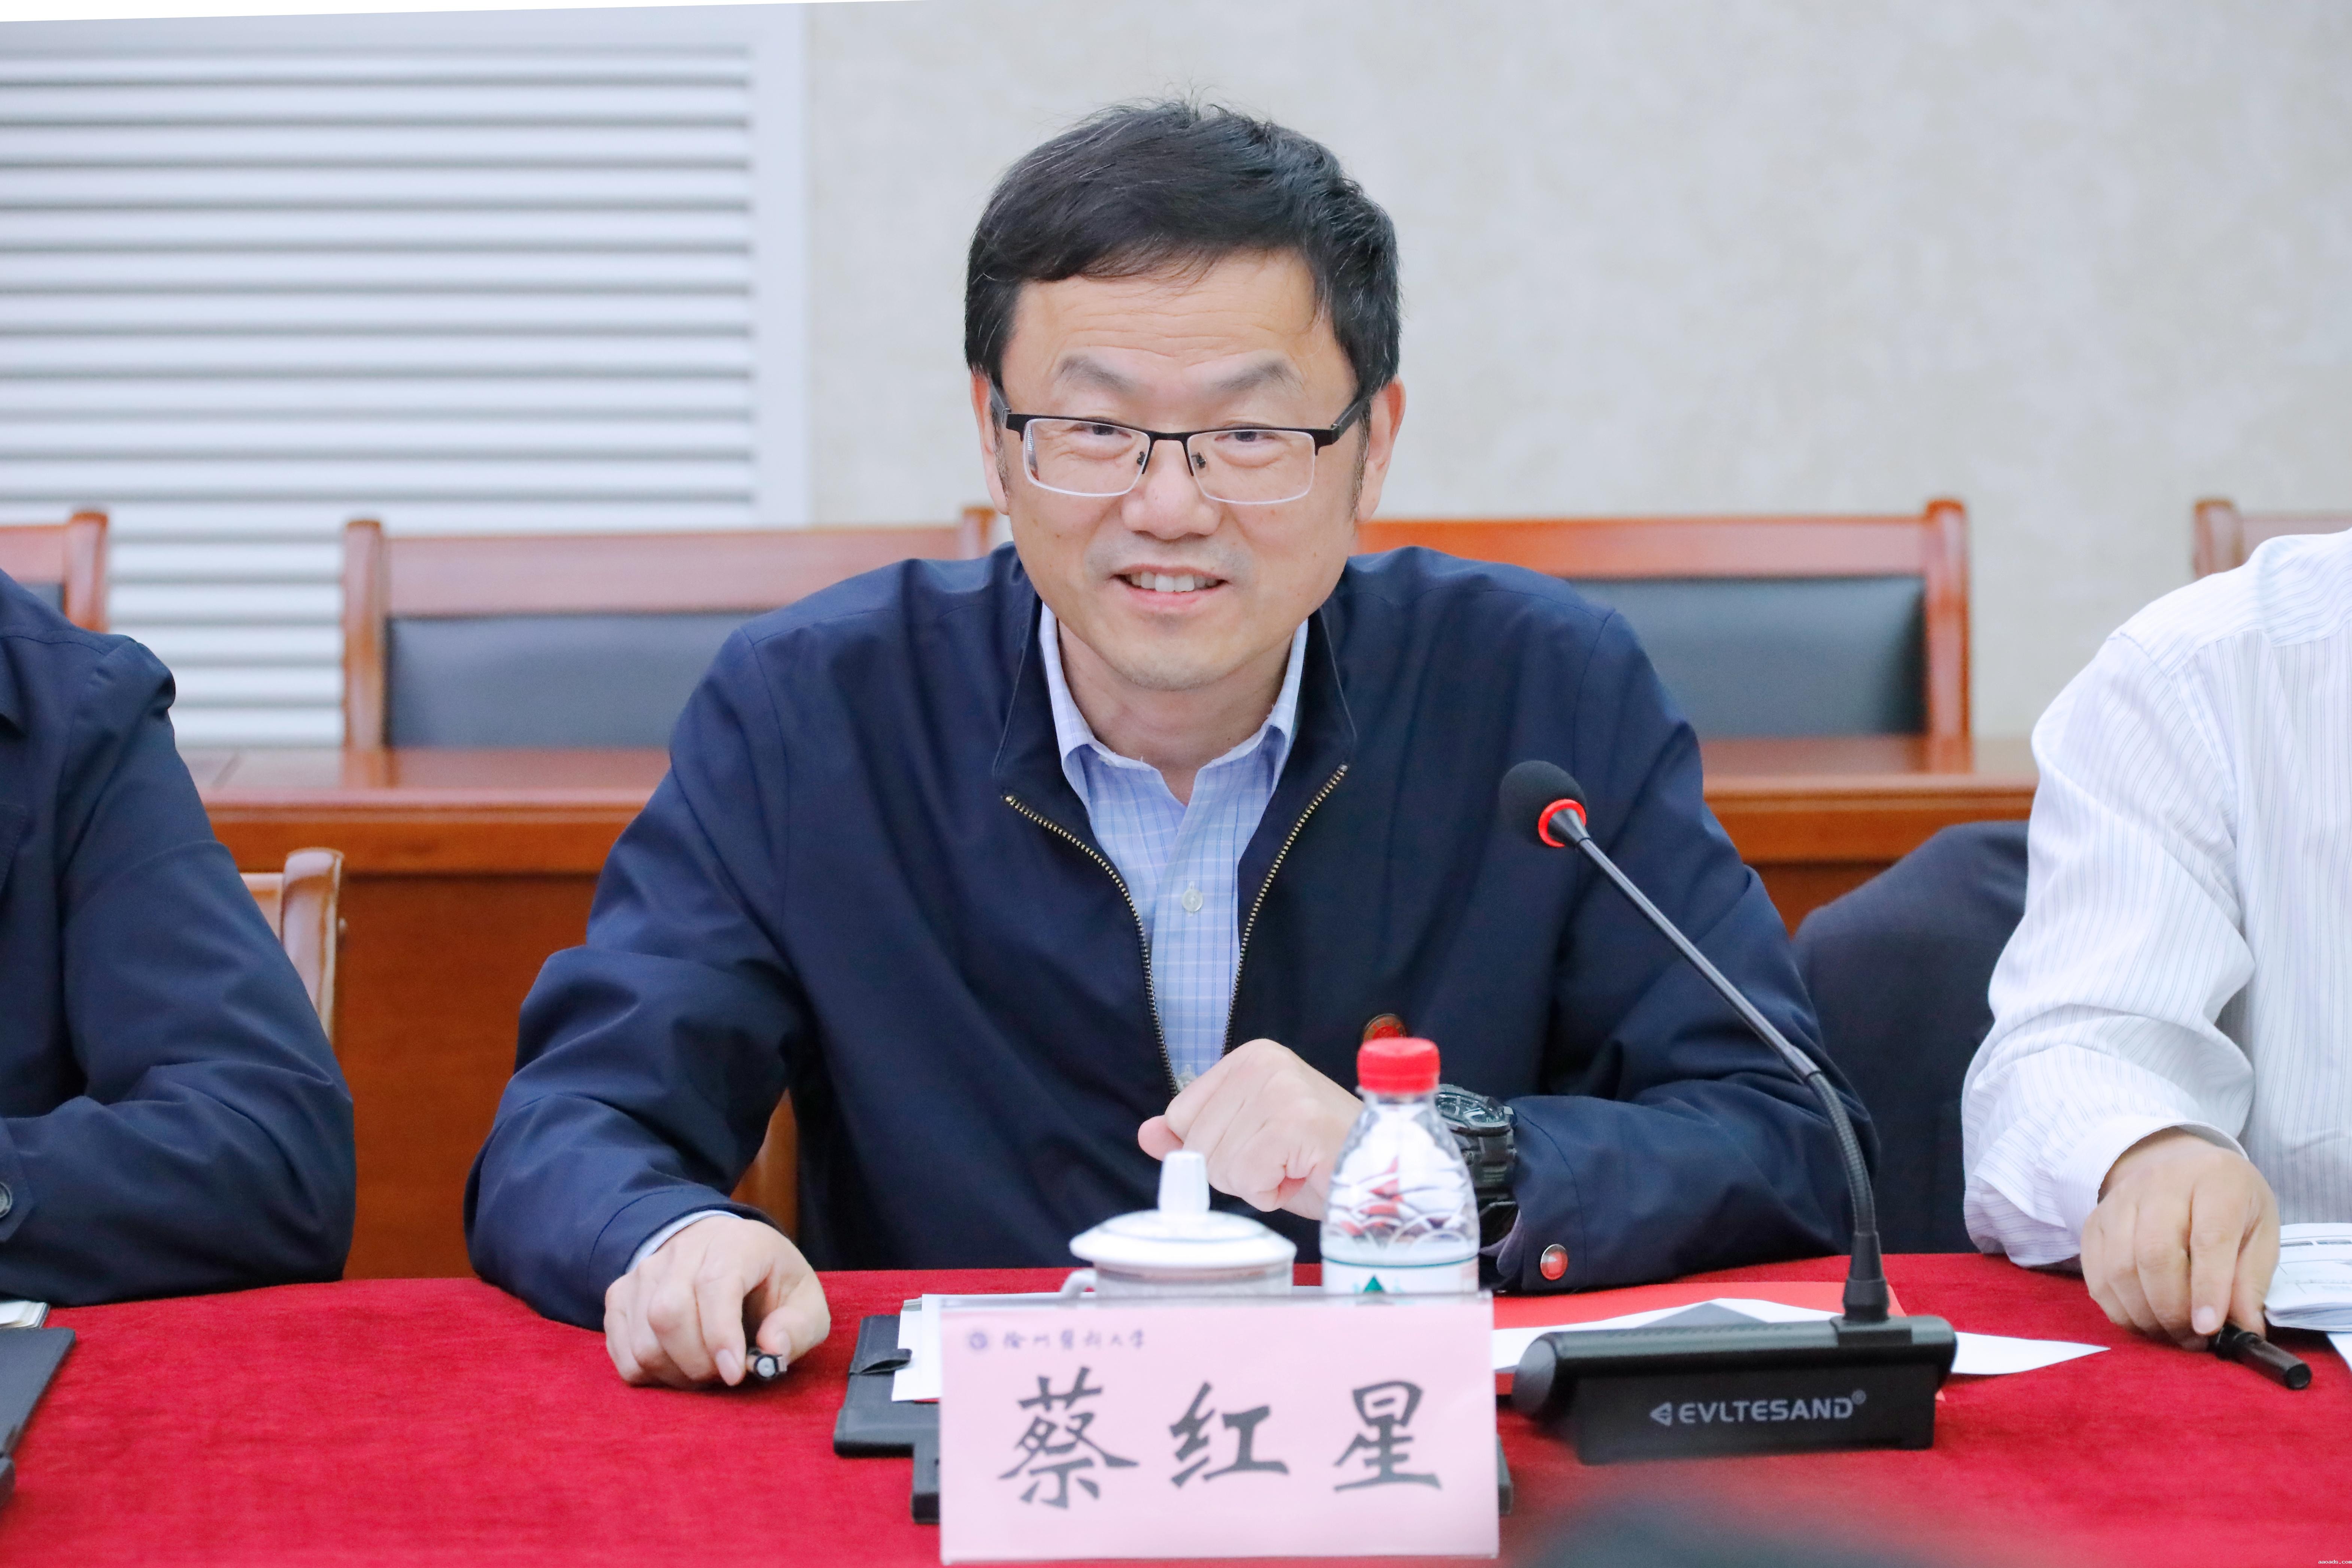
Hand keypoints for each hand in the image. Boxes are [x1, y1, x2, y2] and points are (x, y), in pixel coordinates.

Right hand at [603, 1214, 830, 1387]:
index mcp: (735, 1244)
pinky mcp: (620, 1294)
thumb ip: (798, 1326)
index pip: (714, 1284)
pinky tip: (677, 1365)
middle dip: (697, 1362)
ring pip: (643, 1338)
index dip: (721, 1335)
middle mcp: (682, 1249)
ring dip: (674, 1372)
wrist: (725, 1253)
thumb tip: (772, 1351)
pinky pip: (621, 1350)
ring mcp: (645, 1271)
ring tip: (704, 1370)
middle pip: (668, 1313)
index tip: (735, 1374)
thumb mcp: (804, 1300)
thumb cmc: (768, 1283)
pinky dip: (649, 1372)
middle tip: (722, 1375)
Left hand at [1136, 1038, 1362, 1219]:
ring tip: (1297, 1167)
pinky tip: (1303, 1175)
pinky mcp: (1296, 1121)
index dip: (1217, 1149)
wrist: (1385, 1176)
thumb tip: (1147, 1133)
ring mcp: (1281, 1089)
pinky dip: (1272, 1192)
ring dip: (1257, 1183)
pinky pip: (1249, 1177)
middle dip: (1237, 1171)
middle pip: (1196, 1143)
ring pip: (1219, 1165)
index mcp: (1249, 1058)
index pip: (1181, 1116)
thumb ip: (1195, 1137)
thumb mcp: (1248, 1144)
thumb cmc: (1320, 1161)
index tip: (1265, 1147)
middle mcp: (1264, 1063)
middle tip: (1285, 1162)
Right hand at [2081, 1128, 2278, 1348]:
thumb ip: (2251, 1280)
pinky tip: (2144, 1320)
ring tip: (2171, 1334)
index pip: (2208, 1238)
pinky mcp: (2094, 1222)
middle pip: (2154, 1253)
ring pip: (2120, 1267)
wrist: (2182, 1168)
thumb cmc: (2230, 1205)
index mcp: (2216, 1180)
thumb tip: (2243, 1330)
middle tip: (2191, 1339)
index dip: (2208, 1287)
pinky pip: (2096, 1275)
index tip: (2209, 1328)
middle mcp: (2160, 1182)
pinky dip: (2118, 1308)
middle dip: (2172, 1308)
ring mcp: (2119, 1201)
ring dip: (2144, 1314)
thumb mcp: (2260, 1233)